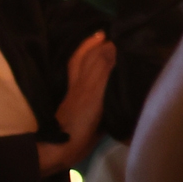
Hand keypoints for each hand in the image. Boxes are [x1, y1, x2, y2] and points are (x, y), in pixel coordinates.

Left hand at [38, 31, 116, 176]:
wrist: (65, 150)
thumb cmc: (78, 119)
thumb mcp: (91, 91)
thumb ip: (101, 68)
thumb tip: (111, 44)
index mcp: (81, 78)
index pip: (86, 55)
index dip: (95, 43)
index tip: (109, 31)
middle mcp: (82, 86)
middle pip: (87, 63)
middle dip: (97, 49)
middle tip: (111, 38)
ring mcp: (85, 100)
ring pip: (94, 76)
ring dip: (102, 65)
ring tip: (116, 56)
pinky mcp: (92, 114)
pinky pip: (102, 93)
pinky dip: (109, 86)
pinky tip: (117, 86)